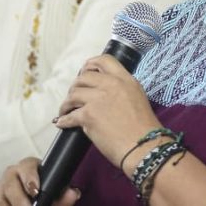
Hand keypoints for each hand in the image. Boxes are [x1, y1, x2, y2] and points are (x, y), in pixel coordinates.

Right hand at [0, 157, 79, 205]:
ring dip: (11, 205)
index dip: (30, 178)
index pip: (27, 167)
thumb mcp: (55, 192)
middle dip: (19, 199)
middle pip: (10, 184)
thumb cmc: (44, 192)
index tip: (36, 191)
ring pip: (0, 198)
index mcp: (27, 167)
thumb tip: (73, 193)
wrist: (33, 197)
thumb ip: (64, 195)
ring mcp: (0, 188)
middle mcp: (11, 174)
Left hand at [55, 54, 160, 171]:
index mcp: (125, 79)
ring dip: (66, 104)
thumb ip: (120, 90)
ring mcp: (98, 99)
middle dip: (75, 87)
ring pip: (73, 94)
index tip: (84, 72)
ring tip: (66, 111)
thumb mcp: (137, 98)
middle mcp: (111, 85)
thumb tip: (101, 93)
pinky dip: (63, 120)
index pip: (104, 60)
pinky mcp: (88, 115)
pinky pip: (69, 116)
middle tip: (74, 96)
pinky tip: (62, 123)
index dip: (90, 65)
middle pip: (84, 77)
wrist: (142, 146)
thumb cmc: (143, 127)